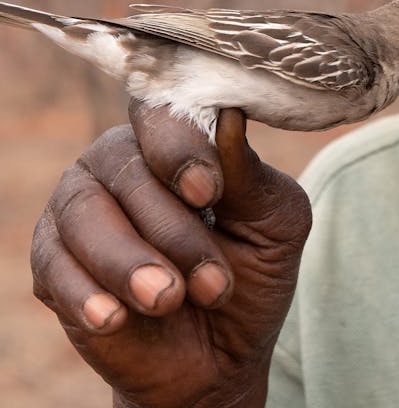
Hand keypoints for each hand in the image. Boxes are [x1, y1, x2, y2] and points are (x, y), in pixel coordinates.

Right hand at [30, 101, 312, 407]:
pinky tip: (116, 318)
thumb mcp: (275, 225)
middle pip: (128, 168)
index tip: (209, 193)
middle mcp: (122, 160)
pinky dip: (87, 293)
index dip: (181, 148)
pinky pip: (55, 265)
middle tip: (213, 284)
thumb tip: (231, 116)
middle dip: (174, 230)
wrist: (221, 354)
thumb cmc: (253, 272)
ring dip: (129, 261)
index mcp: (178, 139)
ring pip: (85, 213)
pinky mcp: (53, 262)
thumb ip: (250, 176)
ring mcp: (81, 208)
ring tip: (168, 300)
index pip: (164, 114)